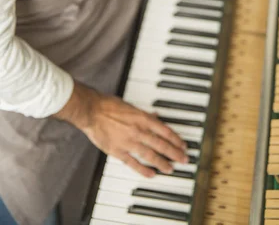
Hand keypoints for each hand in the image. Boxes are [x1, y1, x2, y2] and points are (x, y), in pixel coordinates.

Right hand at [54, 81, 187, 176]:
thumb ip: (145, 114)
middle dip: (174, 153)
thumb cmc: (110, 106)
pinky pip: (133, 163)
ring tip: (170, 168)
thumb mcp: (132, 106)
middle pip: (161, 144)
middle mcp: (139, 131)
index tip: (183, 145)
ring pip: (150, 155)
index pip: (165, 131)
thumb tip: (156, 117)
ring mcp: (129, 142)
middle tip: (184, 159)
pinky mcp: (118, 151)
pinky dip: (143, 169)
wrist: (92, 111)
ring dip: (162, 162)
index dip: (176, 139)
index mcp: (143, 118)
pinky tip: (152, 174)